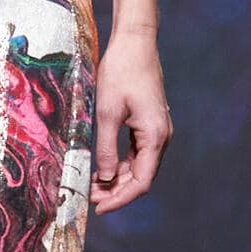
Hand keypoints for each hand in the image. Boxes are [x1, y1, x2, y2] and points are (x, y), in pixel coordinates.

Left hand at [91, 27, 171, 214]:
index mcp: (155, 136)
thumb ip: (105, 148)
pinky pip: (137, 153)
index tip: (99, 208)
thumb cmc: (121, 72)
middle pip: (141, 177)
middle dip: (116, 191)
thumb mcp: (107, 113)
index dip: (120, 199)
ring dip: (117, 179)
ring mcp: (157, 131)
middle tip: (89, 199)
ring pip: (139, 167)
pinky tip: (101, 168)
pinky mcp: (149, 124)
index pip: (142, 182)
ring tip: (91, 186)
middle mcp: (161, 137)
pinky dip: (120, 164)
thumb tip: (103, 178)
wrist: (135, 42)